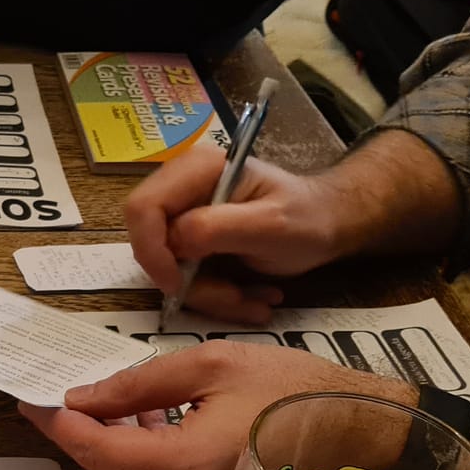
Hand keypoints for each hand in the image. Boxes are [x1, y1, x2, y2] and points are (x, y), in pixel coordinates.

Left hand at [19, 342, 417, 469]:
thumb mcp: (216, 365)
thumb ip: (141, 382)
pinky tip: (154, 429)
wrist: (381, 442)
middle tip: (62, 400)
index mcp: (184, 468)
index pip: (96, 452)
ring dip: (118, 451)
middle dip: (83, 437)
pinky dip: (152, 468)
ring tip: (114, 405)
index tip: (34, 399)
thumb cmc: (304, 396)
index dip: (60, 424)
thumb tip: (85, 397)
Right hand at [126, 145, 347, 323]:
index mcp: (196, 169)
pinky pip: (182, 275)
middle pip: (149, 241)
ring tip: (250, 300)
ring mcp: (183, 215)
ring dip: (206, 294)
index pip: (143, 207)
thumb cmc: (307, 217)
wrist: (327, 225)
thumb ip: (218, 228)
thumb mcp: (270, 224)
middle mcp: (181, 187)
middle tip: (229, 297)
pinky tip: (246, 296)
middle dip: (184, 280)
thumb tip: (174, 244)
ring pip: (165, 266)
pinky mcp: (189, 240)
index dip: (151, 249)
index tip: (177, 284)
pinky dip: (211, 294)